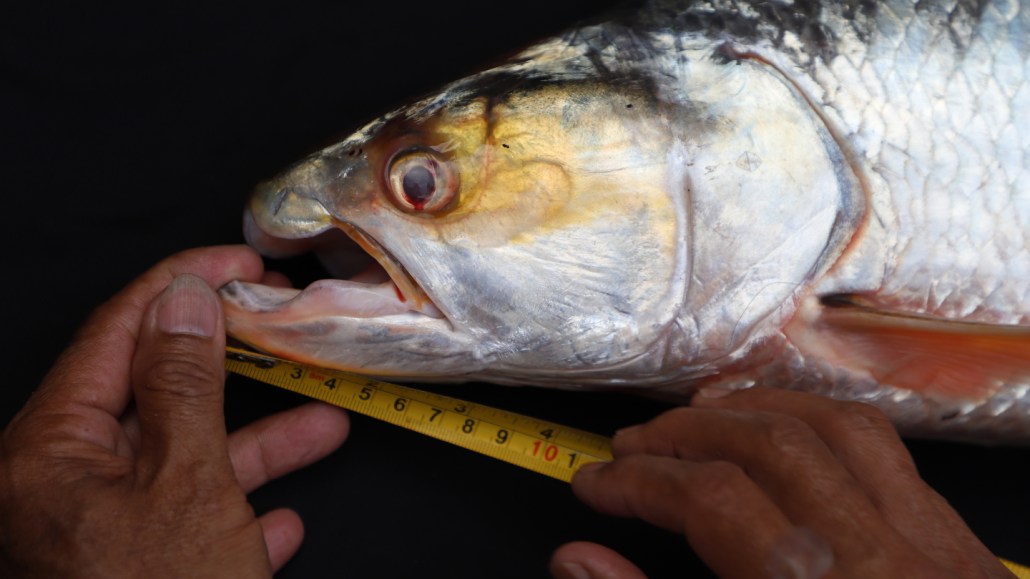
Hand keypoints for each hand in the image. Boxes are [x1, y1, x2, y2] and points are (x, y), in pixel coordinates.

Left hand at [0, 246, 349, 577]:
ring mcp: (95, 528)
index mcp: (51, 452)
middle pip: (154, 395)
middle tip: (275, 323)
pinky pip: (188, 519)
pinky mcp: (131, 567)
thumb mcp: (189, 484)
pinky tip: (281, 519)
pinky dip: (236, 511)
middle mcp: (60, 485)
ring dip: (256, 447)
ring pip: (182, 461)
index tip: (238, 263)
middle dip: (233, 368)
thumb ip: (186, 386)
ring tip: (322, 425)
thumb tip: (184, 301)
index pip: (117, 333)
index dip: (183, 285)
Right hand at [551, 387, 1011, 578]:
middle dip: (685, 434)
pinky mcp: (958, 544)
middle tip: (634, 447)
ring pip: (838, 429)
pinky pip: (889, 450)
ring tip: (698, 415)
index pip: (713, 501)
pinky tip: (786, 428)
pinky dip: (822, 422)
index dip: (639, 483)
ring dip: (754, 409)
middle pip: (771, 447)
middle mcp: (879, 561)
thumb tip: (579, 560)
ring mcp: (929, 544)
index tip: (598, 484)